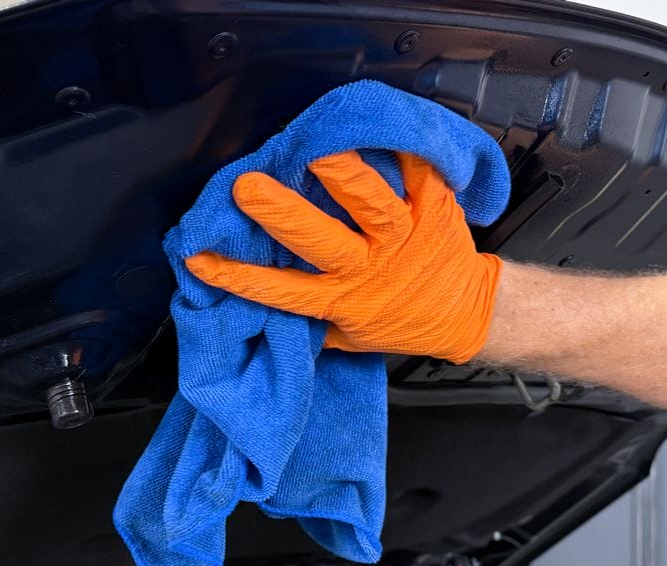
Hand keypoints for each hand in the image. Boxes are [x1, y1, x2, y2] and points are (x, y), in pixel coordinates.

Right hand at [185, 150, 501, 363]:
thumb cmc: (400, 319)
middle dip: (282, 212)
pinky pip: (418, 173)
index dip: (238, 276)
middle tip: (248, 188)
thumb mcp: (349, 334)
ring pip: (371, 202)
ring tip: (319, 151)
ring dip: (343, 175)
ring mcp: (401, 235)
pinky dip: (401, 149)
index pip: (280, 289)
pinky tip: (381, 130)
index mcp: (341, 299)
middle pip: (321, 240)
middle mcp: (368, 266)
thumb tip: (256, 304)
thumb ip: (312, 318)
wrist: (465, 312)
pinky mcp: (432, 209)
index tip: (201, 257)